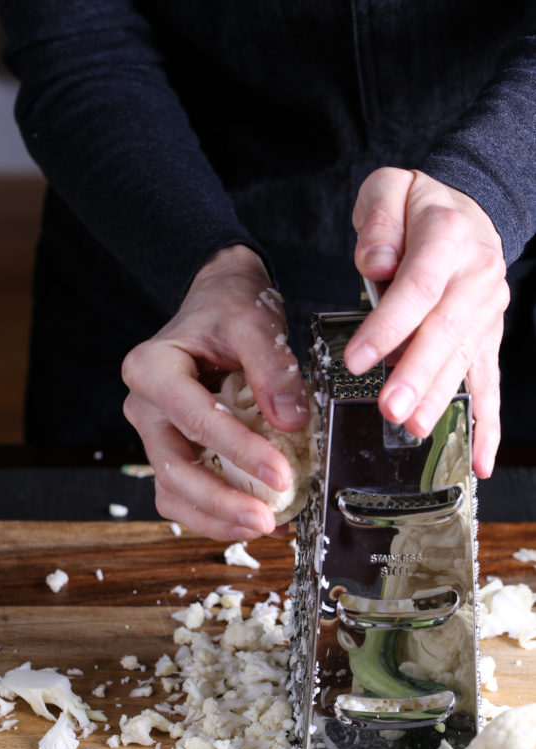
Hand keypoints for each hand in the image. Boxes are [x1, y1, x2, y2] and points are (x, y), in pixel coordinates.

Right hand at [122, 245, 309, 539]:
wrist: (219, 306)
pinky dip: (216, 513)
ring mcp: (155, 433)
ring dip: (215, 517)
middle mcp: (144, 406)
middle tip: (265, 519)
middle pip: (173, 469)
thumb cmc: (229, 310)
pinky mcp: (172, 450)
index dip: (239, 452)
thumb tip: (292, 423)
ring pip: (172, 491)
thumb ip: (273, 370)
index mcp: (152, 368)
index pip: (196, 419)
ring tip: (261, 527)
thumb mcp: (255, 324)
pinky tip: (252, 519)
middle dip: (221, 501)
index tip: (280, 474)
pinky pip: (184, 494)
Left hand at [345, 168, 509, 476]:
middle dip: (417, 374)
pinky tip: (479, 461)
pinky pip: (491, 384)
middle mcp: (476, 277)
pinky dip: (487, 425)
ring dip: (442, 398)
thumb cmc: (417, 207)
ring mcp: (487, 311)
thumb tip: (377, 262)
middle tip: (391, 409)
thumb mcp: (390, 188)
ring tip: (416, 428)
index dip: (389, 325)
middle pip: (446, 330)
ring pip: (465, 360)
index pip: (418, 287)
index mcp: (448, 237)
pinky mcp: (487, 338)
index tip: (357, 359)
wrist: (466, 209)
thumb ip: (380, 219)